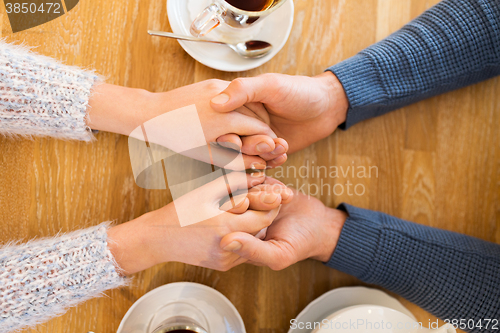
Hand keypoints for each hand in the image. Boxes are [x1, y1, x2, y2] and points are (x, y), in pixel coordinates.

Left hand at [87, 81, 287, 168]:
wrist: (153, 113)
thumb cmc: (178, 138)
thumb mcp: (207, 155)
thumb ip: (236, 160)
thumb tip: (259, 166)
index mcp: (226, 119)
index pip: (260, 129)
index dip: (269, 141)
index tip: (272, 149)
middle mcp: (226, 100)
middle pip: (258, 114)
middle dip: (265, 129)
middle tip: (267, 143)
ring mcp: (219, 87)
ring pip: (249, 102)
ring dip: (256, 116)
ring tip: (254, 132)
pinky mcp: (213, 82)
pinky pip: (237, 94)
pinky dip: (243, 106)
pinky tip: (239, 118)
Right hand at [107, 174, 293, 274]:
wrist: (157, 239)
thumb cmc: (180, 211)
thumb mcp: (206, 191)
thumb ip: (235, 181)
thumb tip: (259, 175)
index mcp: (226, 226)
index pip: (265, 217)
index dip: (271, 204)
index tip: (274, 193)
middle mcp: (229, 247)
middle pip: (261, 230)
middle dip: (264, 214)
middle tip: (266, 199)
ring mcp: (226, 260)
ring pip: (253, 241)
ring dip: (255, 227)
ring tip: (249, 211)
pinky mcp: (222, 265)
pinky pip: (242, 250)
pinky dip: (244, 237)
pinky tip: (236, 224)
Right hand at [211, 72, 348, 153]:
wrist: (326, 107)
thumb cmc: (298, 90)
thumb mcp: (270, 85)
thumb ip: (242, 90)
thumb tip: (214, 103)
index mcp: (237, 104)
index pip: (220, 124)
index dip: (225, 135)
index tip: (234, 141)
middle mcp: (243, 122)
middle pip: (233, 144)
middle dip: (248, 147)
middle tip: (267, 143)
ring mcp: (255, 138)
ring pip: (247, 156)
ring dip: (262, 155)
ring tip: (281, 146)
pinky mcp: (268, 151)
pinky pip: (261, 163)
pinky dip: (271, 162)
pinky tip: (283, 155)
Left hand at [219, 190, 346, 269]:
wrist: (319, 226)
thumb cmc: (297, 246)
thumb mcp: (277, 255)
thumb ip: (252, 251)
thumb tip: (223, 244)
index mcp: (236, 235)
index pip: (223, 220)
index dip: (234, 210)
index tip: (247, 204)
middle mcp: (240, 216)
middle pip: (232, 199)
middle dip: (252, 197)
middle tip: (272, 200)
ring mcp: (251, 199)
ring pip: (245, 186)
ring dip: (265, 190)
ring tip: (284, 198)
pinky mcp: (262, 185)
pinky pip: (258, 177)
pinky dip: (272, 184)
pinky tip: (287, 195)